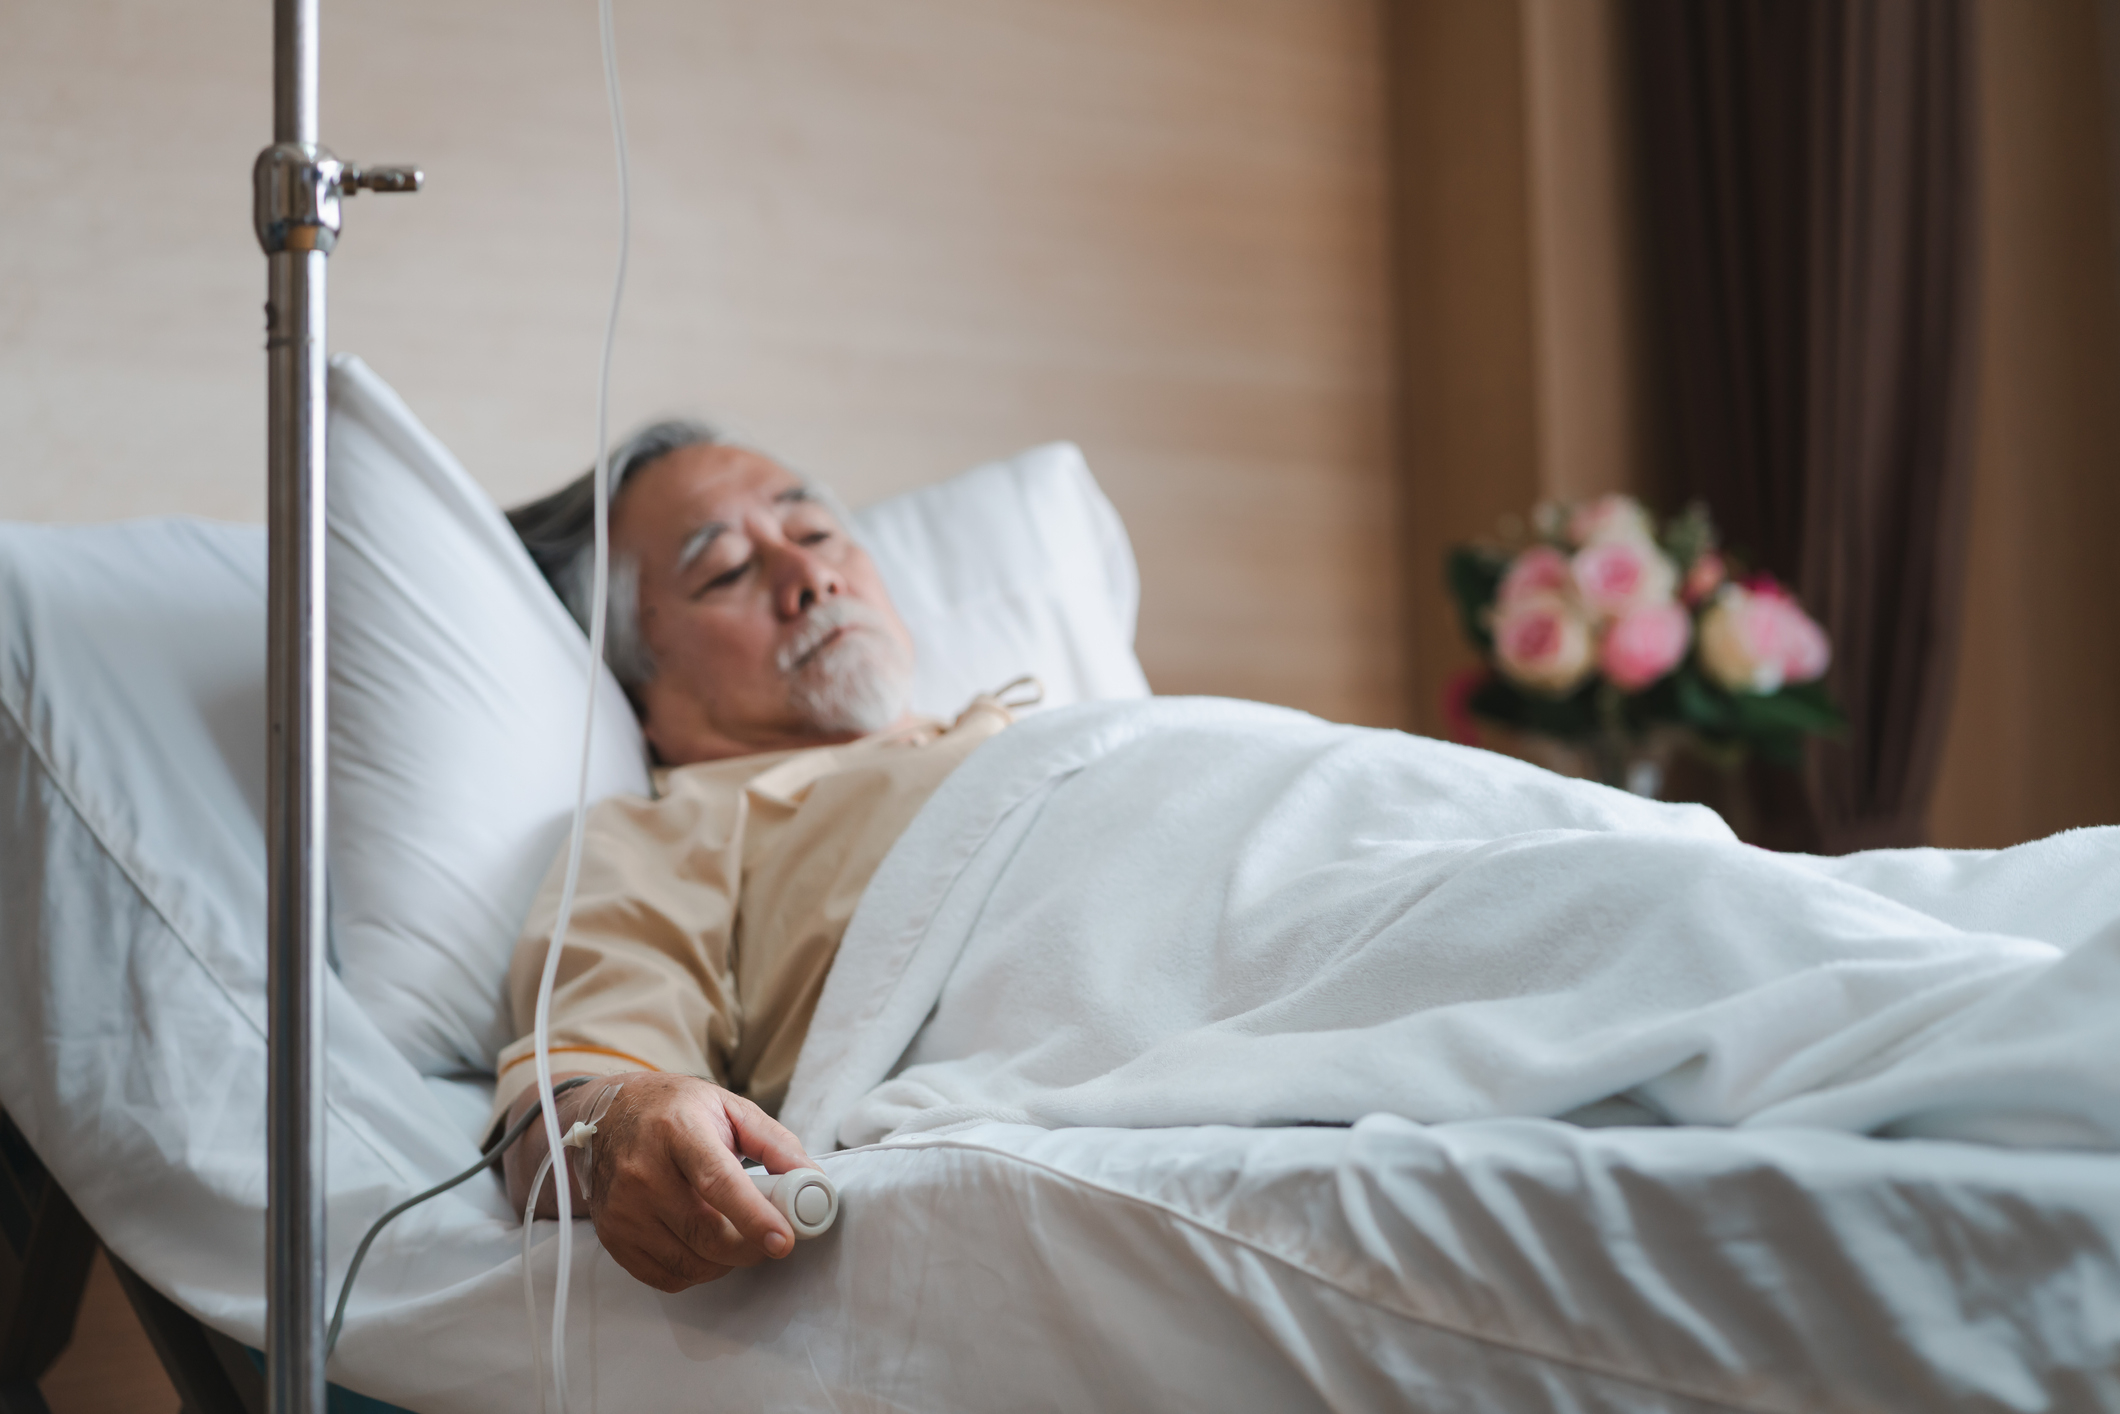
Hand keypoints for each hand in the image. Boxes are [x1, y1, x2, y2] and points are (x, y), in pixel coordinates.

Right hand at [507, 1071, 815, 1292]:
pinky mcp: (613, 1237)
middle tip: (773, 1237)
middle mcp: (643, 1171)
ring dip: (727, 1261)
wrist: (607, 1116)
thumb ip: (776, 1144)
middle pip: (707, 1233)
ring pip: (690, 1262)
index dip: (755, 1217)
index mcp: (677, 1130)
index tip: (785, 1240)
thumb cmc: (675, 1110)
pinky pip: (666, 1276)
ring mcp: (623, 1209)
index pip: (719, 1182)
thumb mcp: (729, 1108)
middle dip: (751, 1246)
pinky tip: (704, 1244)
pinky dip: (697, 1270)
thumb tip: (814, 1184)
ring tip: (737, 1233)